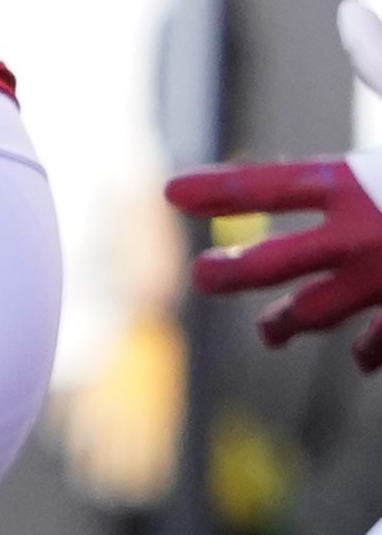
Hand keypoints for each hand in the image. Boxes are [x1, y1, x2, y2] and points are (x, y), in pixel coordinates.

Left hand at [174, 150, 381, 361]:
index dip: (219, 191)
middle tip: (203, 273)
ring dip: (285, 322)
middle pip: (268, 264)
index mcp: (359, 185)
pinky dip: (366, 349)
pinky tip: (360, 356)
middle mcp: (362, 234)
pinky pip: (374, 342)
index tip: (173, 192)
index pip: (271, 187)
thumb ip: (355, 182)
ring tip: (272, 330)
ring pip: (310, 313)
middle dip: (229, 273)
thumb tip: (327, 179)